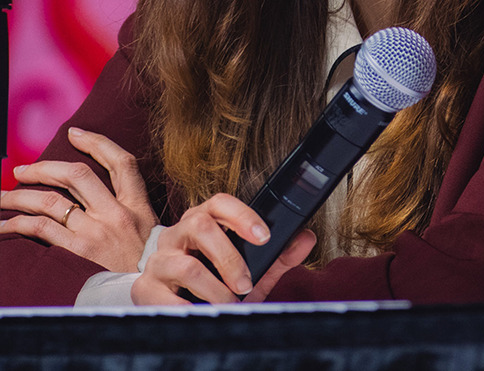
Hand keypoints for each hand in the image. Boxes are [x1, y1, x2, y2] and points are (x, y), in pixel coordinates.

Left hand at [0, 127, 157, 271]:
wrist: (152, 292)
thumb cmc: (148, 263)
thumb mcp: (150, 227)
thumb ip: (130, 207)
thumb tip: (98, 192)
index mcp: (138, 204)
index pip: (121, 162)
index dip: (96, 142)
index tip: (74, 133)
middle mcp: (117, 214)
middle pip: (77, 175)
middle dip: (44, 168)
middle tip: (22, 170)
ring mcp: (97, 233)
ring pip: (52, 201)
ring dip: (21, 196)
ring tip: (3, 197)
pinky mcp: (79, 254)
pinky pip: (42, 229)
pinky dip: (20, 223)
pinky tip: (6, 225)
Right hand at [131, 193, 315, 304]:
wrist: (176, 306)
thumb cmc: (214, 280)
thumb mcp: (249, 268)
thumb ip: (277, 255)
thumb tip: (305, 238)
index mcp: (202, 220)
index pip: (219, 202)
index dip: (242, 215)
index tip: (264, 236)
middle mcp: (177, 234)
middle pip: (200, 225)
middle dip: (229, 257)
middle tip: (246, 283)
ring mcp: (159, 260)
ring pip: (186, 265)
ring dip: (214, 289)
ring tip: (229, 303)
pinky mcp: (145, 288)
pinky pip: (164, 296)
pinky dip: (188, 307)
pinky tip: (201, 312)